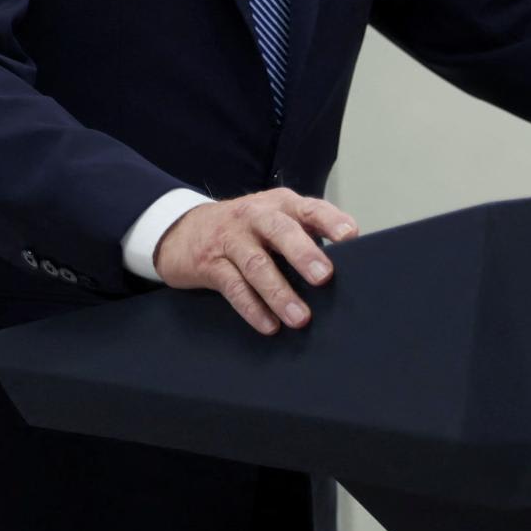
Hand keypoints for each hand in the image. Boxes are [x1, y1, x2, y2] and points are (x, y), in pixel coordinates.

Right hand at [154, 189, 359, 334]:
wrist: (181, 230)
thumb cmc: (243, 230)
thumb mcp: (273, 222)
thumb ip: (304, 237)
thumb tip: (348, 271)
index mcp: (280, 205)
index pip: (309, 208)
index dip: (330, 220)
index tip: (350, 236)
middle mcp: (255, 216)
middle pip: (280, 231)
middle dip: (303, 253)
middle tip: (324, 277)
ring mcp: (230, 238)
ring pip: (256, 263)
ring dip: (279, 292)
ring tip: (299, 317)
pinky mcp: (210, 263)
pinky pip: (233, 286)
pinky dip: (252, 308)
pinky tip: (268, 325)